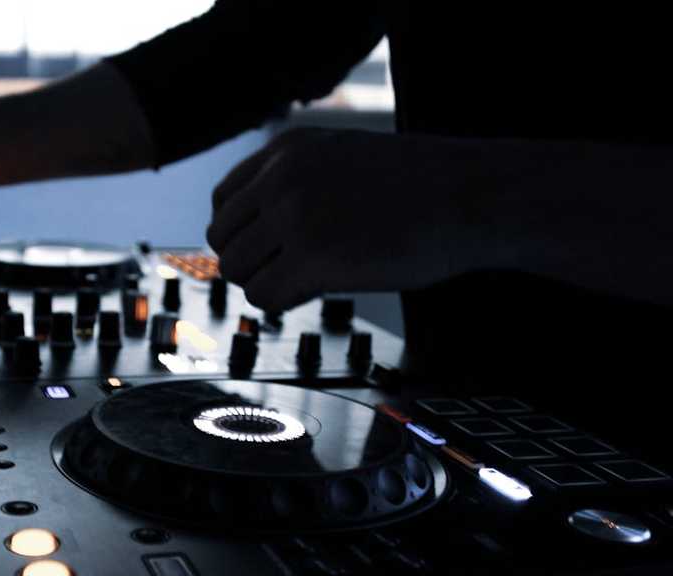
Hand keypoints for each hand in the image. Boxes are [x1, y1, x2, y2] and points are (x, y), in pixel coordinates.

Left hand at [207, 127, 481, 310]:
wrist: (474, 197)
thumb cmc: (420, 184)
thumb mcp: (343, 155)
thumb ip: (296, 179)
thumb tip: (255, 224)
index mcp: (287, 150)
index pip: (223, 201)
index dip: (242, 232)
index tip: (266, 248)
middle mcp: (283, 179)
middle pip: (223, 239)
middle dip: (250, 261)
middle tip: (285, 270)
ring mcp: (296, 218)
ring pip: (236, 270)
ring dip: (264, 283)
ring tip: (303, 280)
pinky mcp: (314, 259)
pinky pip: (263, 296)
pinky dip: (281, 303)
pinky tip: (312, 292)